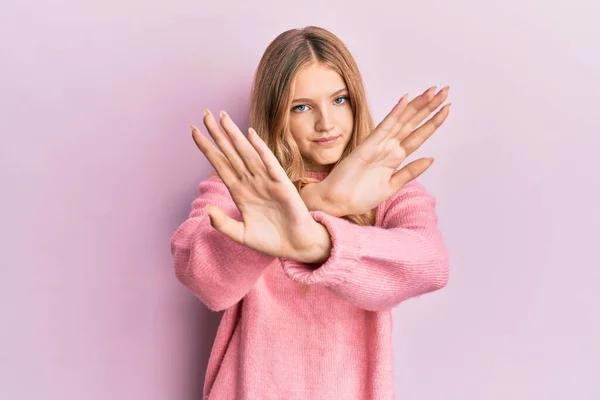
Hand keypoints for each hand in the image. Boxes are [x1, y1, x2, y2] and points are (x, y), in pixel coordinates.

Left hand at [191, 110, 331, 262]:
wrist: (296, 247)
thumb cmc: (271, 240)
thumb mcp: (241, 235)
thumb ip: (223, 224)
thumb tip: (207, 210)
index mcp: (240, 191)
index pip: (220, 164)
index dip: (207, 148)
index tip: (193, 132)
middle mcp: (251, 182)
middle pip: (231, 153)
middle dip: (218, 134)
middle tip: (205, 113)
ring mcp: (267, 182)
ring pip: (247, 154)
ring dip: (235, 136)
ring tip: (222, 118)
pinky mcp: (282, 186)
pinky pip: (270, 164)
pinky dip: (261, 150)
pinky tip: (251, 135)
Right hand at [302, 86, 450, 216]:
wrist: (338, 202)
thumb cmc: (359, 196)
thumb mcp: (392, 186)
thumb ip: (411, 172)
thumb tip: (432, 158)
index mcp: (395, 157)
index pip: (417, 135)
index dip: (432, 122)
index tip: (446, 108)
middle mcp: (388, 147)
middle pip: (413, 123)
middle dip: (429, 107)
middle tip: (445, 90)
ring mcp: (378, 144)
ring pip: (402, 121)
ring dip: (417, 106)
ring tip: (432, 91)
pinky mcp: (367, 146)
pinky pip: (384, 127)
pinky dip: (394, 114)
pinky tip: (404, 101)